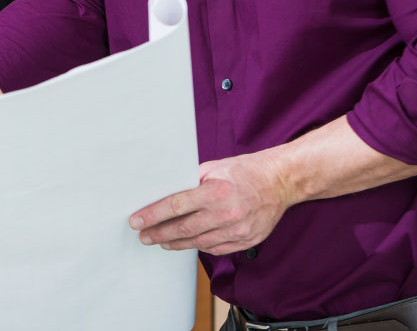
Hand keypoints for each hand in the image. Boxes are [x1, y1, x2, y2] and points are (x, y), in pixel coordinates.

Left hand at [128, 150, 294, 255]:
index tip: (136, 221)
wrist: (279, 182)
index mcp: (216, 191)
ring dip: (175, 243)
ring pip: (198, 243)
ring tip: (160, 240)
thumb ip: (190, 181)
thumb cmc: (245, 171)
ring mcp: (238, 231)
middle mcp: (227, 214)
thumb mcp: (214, 167)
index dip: (152, 215)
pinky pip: (215, 249)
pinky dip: (198, 246)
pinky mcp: (245, 241)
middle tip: (143, 235)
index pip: (175, 206)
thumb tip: (164, 191)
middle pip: (183, 229)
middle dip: (158, 233)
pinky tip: (186, 242)